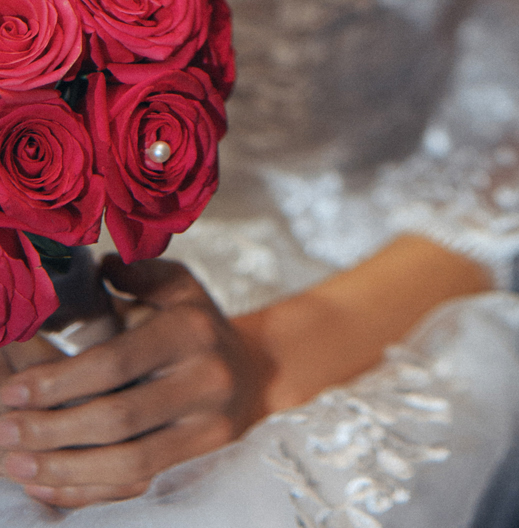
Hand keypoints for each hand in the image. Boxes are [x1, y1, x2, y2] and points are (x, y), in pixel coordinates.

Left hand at [0, 257, 270, 509]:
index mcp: (190, 330)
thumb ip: (139, 274)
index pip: (116, 362)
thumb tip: (100, 265)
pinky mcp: (199, 458)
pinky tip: (48, 486)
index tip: (12, 391)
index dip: (59, 381)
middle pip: (118, 417)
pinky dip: (88, 490)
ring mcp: (206, 425)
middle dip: (52, 429)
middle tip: (4, 431)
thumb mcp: (177, 287)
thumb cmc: (198, 324)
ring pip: (127, 461)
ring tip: (16, 464)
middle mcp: (204, 378)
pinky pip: (137, 483)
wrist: (256, 371)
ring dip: (64, 468)